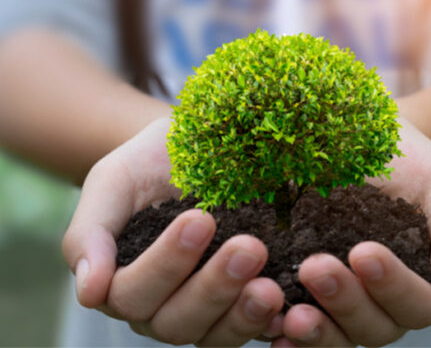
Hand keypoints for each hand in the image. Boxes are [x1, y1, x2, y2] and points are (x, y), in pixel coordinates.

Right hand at [62, 117, 284, 345]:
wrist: (196, 150)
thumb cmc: (149, 164)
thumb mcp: (113, 183)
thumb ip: (90, 233)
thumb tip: (89, 291)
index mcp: (123, 283)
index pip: (133, 293)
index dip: (166, 264)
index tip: (200, 219)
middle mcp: (161, 307)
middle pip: (177, 321)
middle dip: (213, 287)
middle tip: (249, 247)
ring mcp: (205, 312)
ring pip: (217, 334)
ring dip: (245, 314)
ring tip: (273, 287)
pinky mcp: (242, 307)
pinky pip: (255, 329)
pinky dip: (272, 323)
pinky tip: (292, 308)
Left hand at [274, 118, 430, 346]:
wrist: (364, 135)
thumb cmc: (410, 160)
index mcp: (423, 282)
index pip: (417, 303)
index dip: (392, 286)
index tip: (364, 252)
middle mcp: (383, 302)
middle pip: (374, 327)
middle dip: (346, 301)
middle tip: (316, 267)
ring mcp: (342, 302)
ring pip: (337, 335)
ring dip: (314, 329)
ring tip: (286, 311)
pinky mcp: (305, 293)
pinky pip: (296, 323)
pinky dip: (281, 329)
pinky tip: (266, 324)